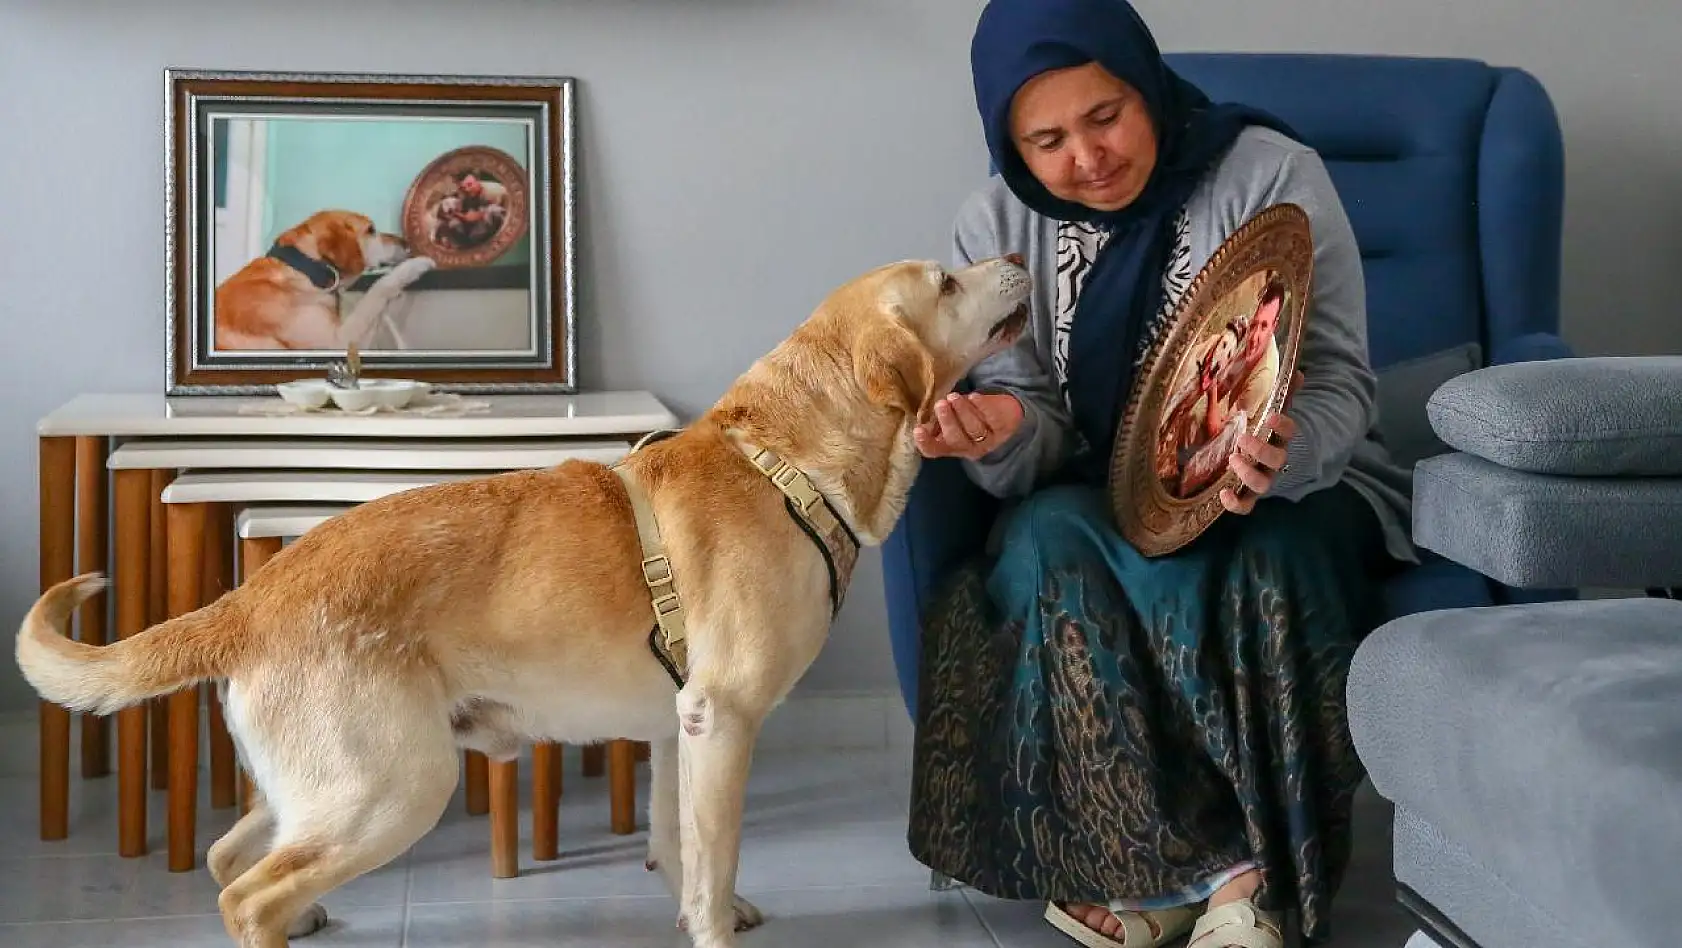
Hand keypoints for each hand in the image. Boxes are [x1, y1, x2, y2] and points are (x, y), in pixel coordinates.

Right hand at [913, 392, 1023, 459]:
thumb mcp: (952, 420)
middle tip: (940, 405)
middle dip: (948, 422)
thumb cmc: (970, 415)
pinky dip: (982, 407)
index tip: (917, 430)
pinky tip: (973, 396)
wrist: (1003, 412)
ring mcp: (988, 440)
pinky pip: (992, 419)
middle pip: (956, 439)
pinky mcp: (1003, 428)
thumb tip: (922, 417)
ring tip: (953, 396)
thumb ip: (938, 421)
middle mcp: (969, 448)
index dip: (925, 443)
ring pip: (974, 429)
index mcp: (951, 447)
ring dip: (962, 411)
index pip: (934, 450)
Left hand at [1219, 372, 1303, 514]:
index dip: (1283, 426)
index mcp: (1283, 440)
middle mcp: (1276, 462)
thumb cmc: (1271, 435)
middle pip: (1277, 460)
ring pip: (1262, 484)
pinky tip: (1223, 494)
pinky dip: (1236, 504)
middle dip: (1261, 451)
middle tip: (1243, 439)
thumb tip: (1298, 370)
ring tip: (1233, 459)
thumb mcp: (1277, 413)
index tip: (1271, 417)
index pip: (1290, 432)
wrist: (1277, 465)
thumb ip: (1286, 394)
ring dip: (1248, 473)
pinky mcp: (1251, 495)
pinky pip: (1246, 506)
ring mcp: (1265, 479)